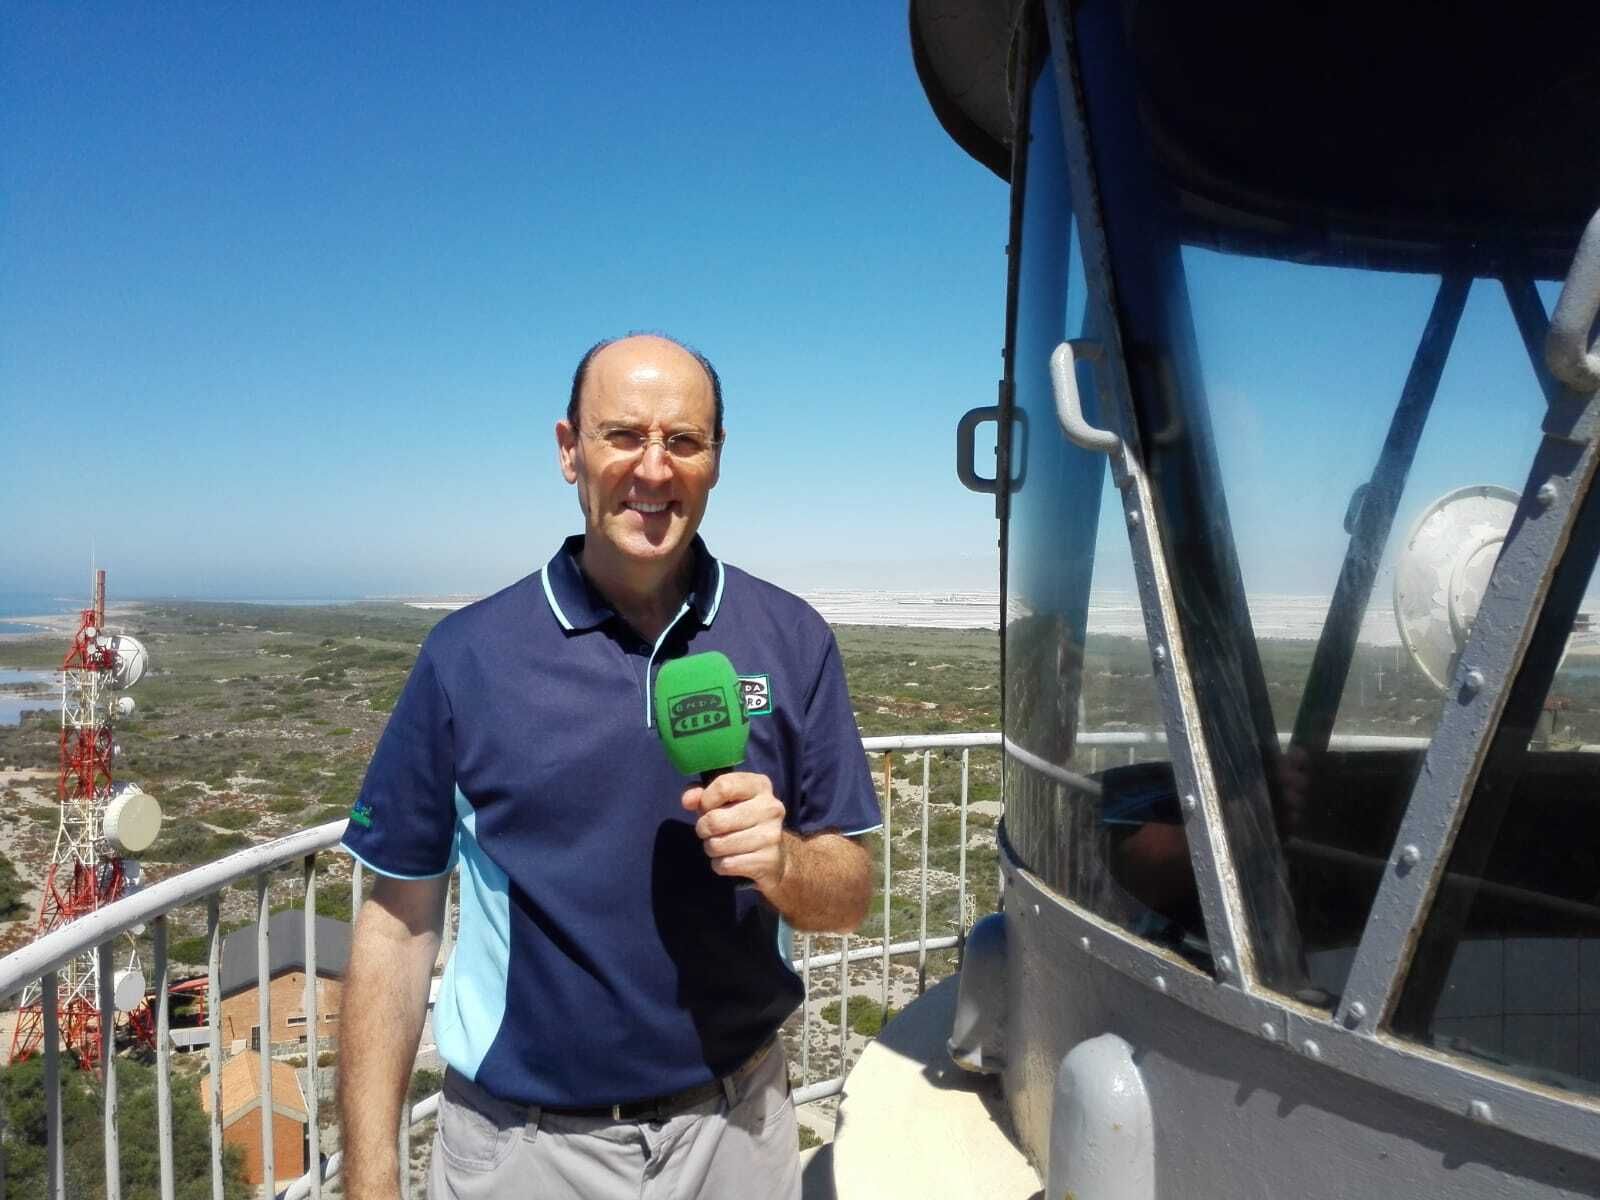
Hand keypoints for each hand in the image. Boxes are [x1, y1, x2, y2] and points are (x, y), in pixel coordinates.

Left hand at [682, 771, 787, 894]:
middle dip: (703, 828)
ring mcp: (771, 835)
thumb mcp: (723, 801)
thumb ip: (702, 794)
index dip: (705, 800)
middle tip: (710, 831)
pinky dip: (720, 864)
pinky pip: (725, 864)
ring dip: (711, 848)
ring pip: (717, 845)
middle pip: (715, 820)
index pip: (723, 786)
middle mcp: (770, 808)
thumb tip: (687, 800)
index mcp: (759, 786)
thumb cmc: (741, 820)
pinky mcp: (768, 860)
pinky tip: (731, 859)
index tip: (705, 807)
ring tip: (722, 845)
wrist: (775, 856)